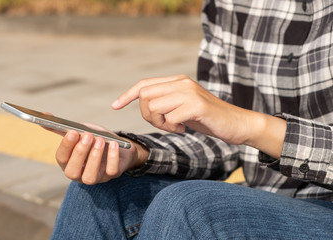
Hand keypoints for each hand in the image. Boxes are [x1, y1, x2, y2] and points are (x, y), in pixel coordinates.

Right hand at [44, 121, 147, 184]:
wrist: (117, 145)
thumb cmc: (94, 139)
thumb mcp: (80, 131)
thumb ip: (63, 127)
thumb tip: (44, 114)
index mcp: (68, 162)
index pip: (61, 158)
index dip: (66, 146)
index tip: (73, 132)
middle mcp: (79, 174)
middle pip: (72, 171)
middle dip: (80, 152)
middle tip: (88, 135)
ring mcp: (96, 177)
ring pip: (90, 177)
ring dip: (94, 157)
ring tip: (100, 139)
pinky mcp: (112, 175)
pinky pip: (111, 171)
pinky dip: (113, 157)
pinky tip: (114, 144)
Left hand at [111, 75, 250, 144]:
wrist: (237, 124)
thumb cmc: (207, 118)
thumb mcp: (183, 106)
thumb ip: (165, 102)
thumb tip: (143, 104)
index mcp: (178, 81)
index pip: (144, 84)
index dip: (126, 95)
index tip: (115, 106)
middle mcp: (182, 83)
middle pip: (145, 96)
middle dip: (147, 115)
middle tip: (163, 124)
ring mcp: (189, 93)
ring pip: (154, 106)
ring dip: (160, 123)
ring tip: (175, 127)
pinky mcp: (197, 106)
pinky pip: (170, 118)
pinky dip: (173, 128)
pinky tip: (184, 129)